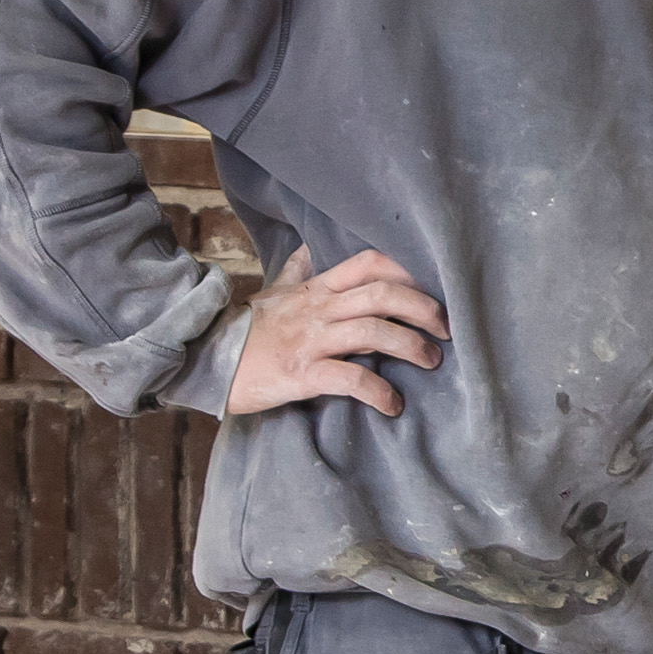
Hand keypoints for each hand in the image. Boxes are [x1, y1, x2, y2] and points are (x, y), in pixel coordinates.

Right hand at [227, 247, 448, 416]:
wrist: (206, 359)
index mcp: (316, 290)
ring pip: (373, 332)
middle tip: (446, 330)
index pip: (368, 264)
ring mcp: (310, 341)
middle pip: (382, 295)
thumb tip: (306, 248)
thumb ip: (296, 272)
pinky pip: (350, 379)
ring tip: (431, 361)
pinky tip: (392, 405)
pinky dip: (378, 392)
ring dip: (410, 346)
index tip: (432, 290)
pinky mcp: (301, 374)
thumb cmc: (246, 330)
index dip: (406, 271)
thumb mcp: (272, 294)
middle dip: (423, 309)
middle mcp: (318, 310)